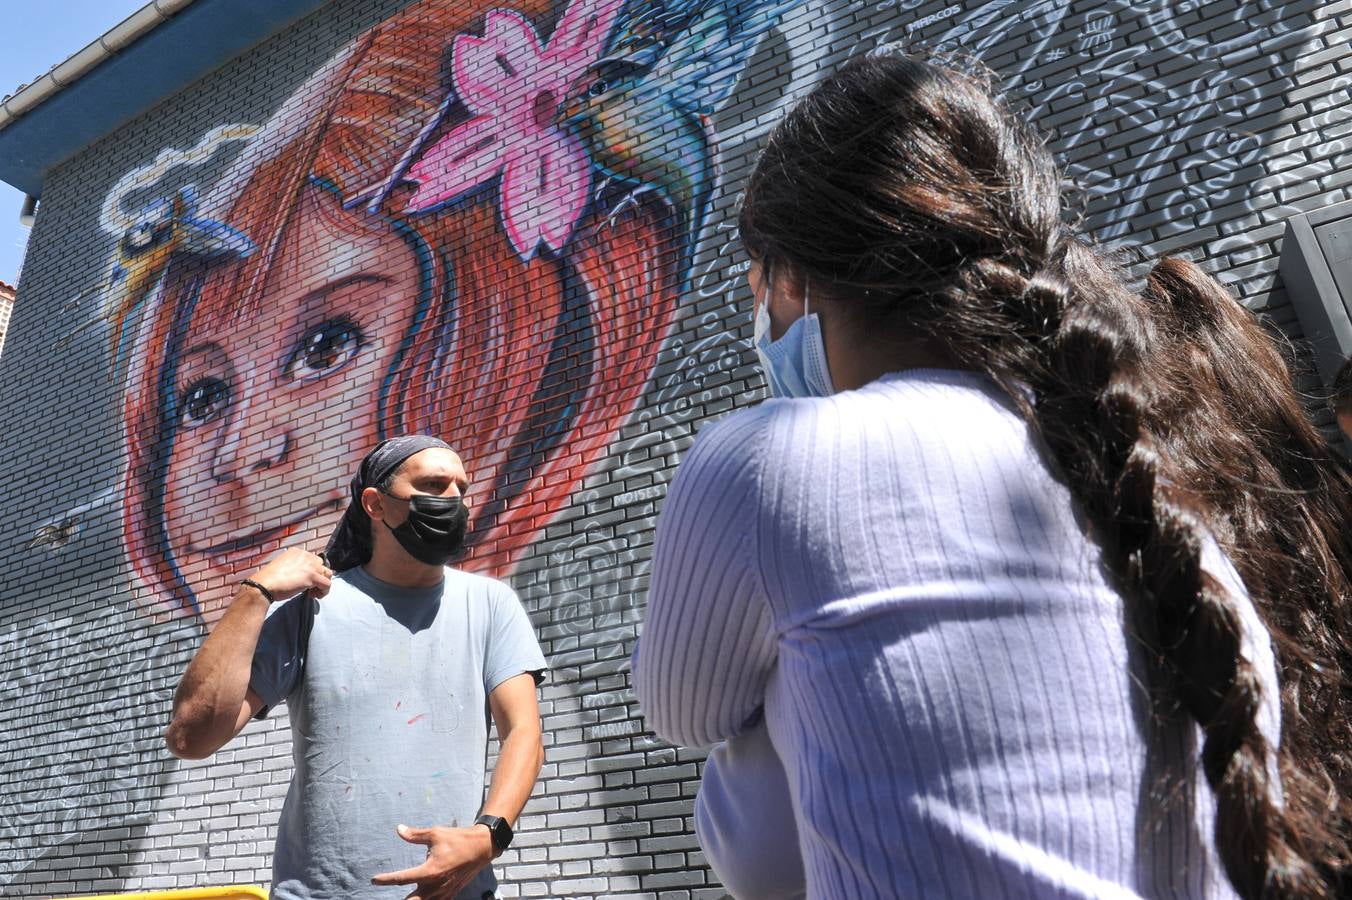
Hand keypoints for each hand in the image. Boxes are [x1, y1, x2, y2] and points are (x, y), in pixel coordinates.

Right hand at [246, 548, 331, 602]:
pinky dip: (324, 592)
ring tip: (313, 593)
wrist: (264, 585)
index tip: (303, 582)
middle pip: (321, 565)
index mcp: (296, 552)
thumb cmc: (269, 580)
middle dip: (318, 577)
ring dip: (322, 584)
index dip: (310, 572)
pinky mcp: (313, 576)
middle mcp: (305, 555)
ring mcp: (310, 565)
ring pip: (328, 574)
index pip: (312, 560)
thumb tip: (300, 577)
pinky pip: (328, 584)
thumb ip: (293, 568)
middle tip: (309, 588)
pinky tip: (314, 596)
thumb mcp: (282, 567)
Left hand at [371, 824, 493, 898]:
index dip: (386, 880)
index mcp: (430, 871)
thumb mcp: (435, 833)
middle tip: (384, 898)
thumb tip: (398, 829)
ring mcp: (444, 892)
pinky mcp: (450, 894)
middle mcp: (435, 885)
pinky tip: (420, 898)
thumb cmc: (457, 839)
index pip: (402, 878)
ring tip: (404, 898)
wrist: (482, 847)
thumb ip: (415, 835)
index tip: (374, 880)